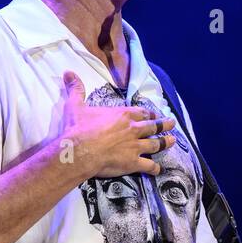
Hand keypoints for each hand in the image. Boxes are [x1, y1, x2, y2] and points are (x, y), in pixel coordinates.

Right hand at [58, 71, 176, 177]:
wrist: (80, 150)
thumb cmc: (79, 128)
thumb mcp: (76, 106)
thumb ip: (76, 90)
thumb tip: (68, 73)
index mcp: (123, 115)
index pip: (141, 112)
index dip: (147, 114)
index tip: (152, 115)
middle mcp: (133, 129)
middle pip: (153, 126)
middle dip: (163, 125)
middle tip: (172, 124)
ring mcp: (135, 146)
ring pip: (155, 144)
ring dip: (165, 142)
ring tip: (173, 141)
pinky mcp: (133, 162)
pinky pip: (149, 166)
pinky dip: (155, 168)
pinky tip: (159, 169)